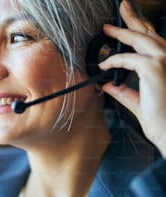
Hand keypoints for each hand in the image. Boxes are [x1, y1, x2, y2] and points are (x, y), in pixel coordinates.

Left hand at [99, 0, 165, 156]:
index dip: (138, 32)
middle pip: (148, 33)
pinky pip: (127, 59)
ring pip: (140, 39)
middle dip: (133, 20)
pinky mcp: (154, 68)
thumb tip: (108, 84)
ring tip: (108, 27)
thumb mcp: (138, 101)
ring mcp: (163, 61)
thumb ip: (123, 91)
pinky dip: (114, 61)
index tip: (123, 28)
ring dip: (122, 31)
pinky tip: (104, 65)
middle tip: (122, 7)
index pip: (152, 42)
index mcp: (165, 65)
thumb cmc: (160, 119)